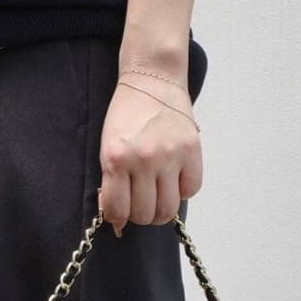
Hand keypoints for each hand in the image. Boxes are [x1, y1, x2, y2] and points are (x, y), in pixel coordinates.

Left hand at [98, 76, 202, 235]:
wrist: (152, 80)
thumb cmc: (127, 116)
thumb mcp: (109, 148)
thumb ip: (111, 184)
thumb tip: (118, 221)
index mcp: (116, 158)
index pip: (118, 211)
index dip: (118, 217)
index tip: (120, 211)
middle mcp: (144, 159)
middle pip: (145, 215)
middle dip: (141, 214)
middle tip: (140, 200)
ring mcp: (171, 156)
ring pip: (168, 210)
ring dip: (161, 210)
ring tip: (157, 197)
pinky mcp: (192, 151)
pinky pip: (190, 191)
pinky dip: (181, 192)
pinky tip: (174, 180)